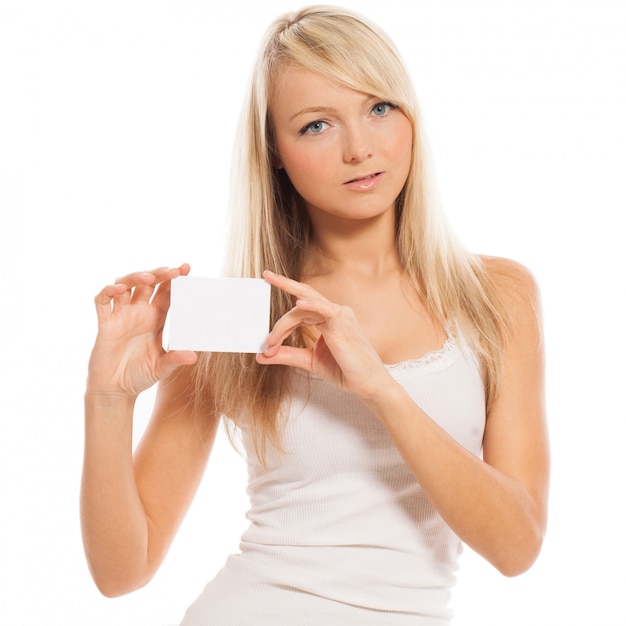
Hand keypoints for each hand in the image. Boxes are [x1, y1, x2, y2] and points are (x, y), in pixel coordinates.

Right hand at [87, 264, 197, 397]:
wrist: (115, 391)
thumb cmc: (139, 376)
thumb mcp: (161, 367)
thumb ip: (175, 359)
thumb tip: (194, 356)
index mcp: (156, 318)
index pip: (166, 293)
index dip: (175, 280)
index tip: (186, 268)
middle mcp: (139, 313)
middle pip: (148, 283)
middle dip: (159, 273)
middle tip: (173, 271)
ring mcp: (121, 316)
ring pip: (125, 285)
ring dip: (136, 277)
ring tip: (150, 277)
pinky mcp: (105, 323)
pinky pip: (103, 301)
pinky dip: (109, 291)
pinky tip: (120, 289)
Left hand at [256, 271, 390, 399]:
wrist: (366, 384)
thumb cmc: (344, 371)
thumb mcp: (308, 361)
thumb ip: (287, 355)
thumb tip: (261, 355)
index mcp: (328, 319)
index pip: (299, 313)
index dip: (280, 327)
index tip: (267, 345)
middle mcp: (334, 312)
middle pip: (303, 298)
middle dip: (284, 284)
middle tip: (266, 275)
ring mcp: (339, 315)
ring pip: (304, 308)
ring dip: (283, 325)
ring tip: (271, 341)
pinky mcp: (342, 323)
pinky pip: (324, 308)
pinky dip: (311, 304)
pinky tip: (298, 303)